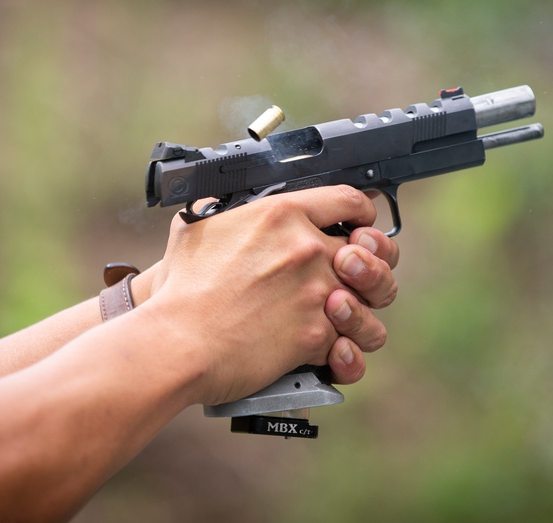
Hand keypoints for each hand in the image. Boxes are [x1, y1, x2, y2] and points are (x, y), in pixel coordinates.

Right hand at [131, 186, 397, 405]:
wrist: (177, 343)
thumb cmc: (180, 290)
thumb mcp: (195, 228)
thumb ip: (223, 211)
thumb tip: (223, 206)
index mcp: (283, 214)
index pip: (351, 200)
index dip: (362, 214)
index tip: (359, 226)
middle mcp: (308, 248)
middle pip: (375, 251)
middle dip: (373, 265)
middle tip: (357, 277)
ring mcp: (317, 292)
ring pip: (375, 300)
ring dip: (364, 310)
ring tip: (344, 317)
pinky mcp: (317, 335)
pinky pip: (353, 343)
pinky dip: (344, 352)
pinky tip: (332, 352)